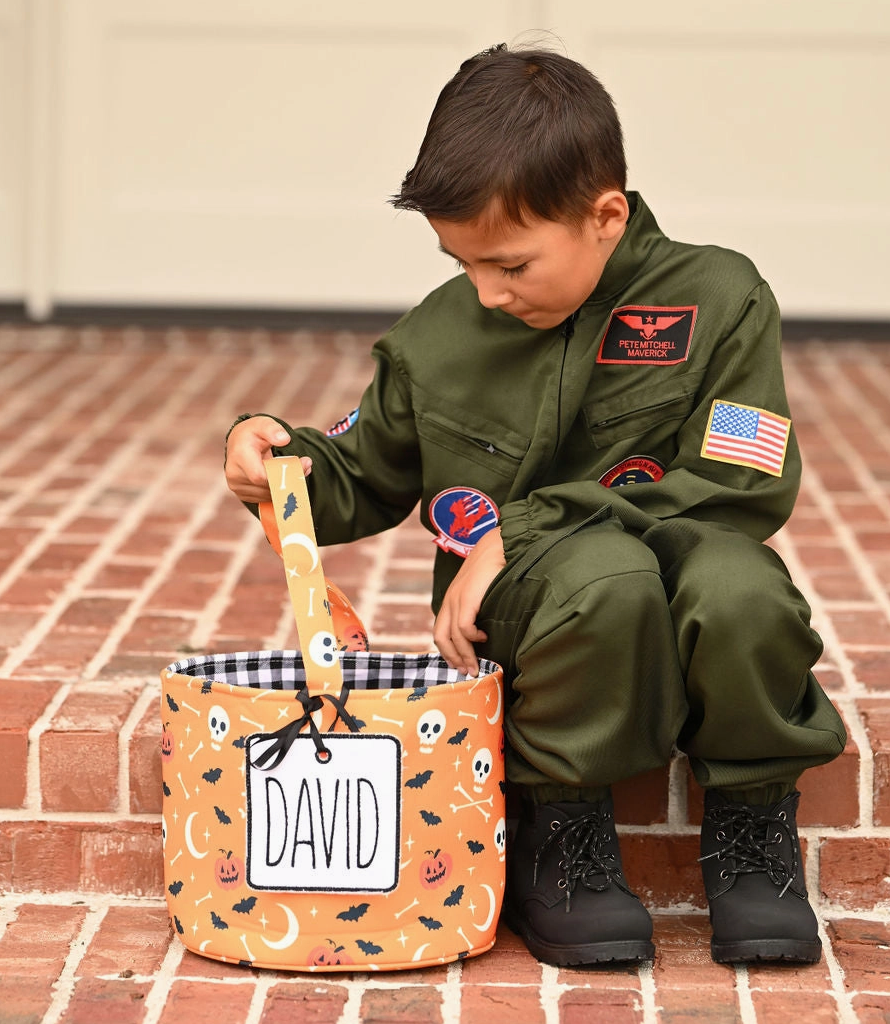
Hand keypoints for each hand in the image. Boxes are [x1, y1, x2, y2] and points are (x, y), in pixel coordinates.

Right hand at [224, 415, 311, 503]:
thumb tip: (284, 439)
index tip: (302, 464)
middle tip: (306, 466)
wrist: (238, 443)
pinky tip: (284, 478)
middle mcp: (234, 474)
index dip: (282, 475)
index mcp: (239, 456)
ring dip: (286, 486)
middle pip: (267, 487)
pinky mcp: (242, 494)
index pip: (260, 476)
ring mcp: (237, 486)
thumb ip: (273, 430)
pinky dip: (279, 490)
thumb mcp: (263, 424)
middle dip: (289, 479)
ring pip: (269, 495)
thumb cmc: (253, 433)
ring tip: (297, 469)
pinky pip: (266, 498)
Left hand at [434, 527, 504, 675]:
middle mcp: (450, 601)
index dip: (447, 652)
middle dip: (453, 659)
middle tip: (467, 672)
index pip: (440, 632)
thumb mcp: (480, 592)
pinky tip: (483, 638)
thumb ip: (477, 610)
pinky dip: (472, 638)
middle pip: (441, 638)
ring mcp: (457, 599)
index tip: (459, 665)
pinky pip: (464, 627)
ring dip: (464, 655)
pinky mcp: (468, 598)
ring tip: (475, 667)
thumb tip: (485, 634)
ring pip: (453, 637)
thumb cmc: (493, 569)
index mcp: (450, 601)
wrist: (497, 545)